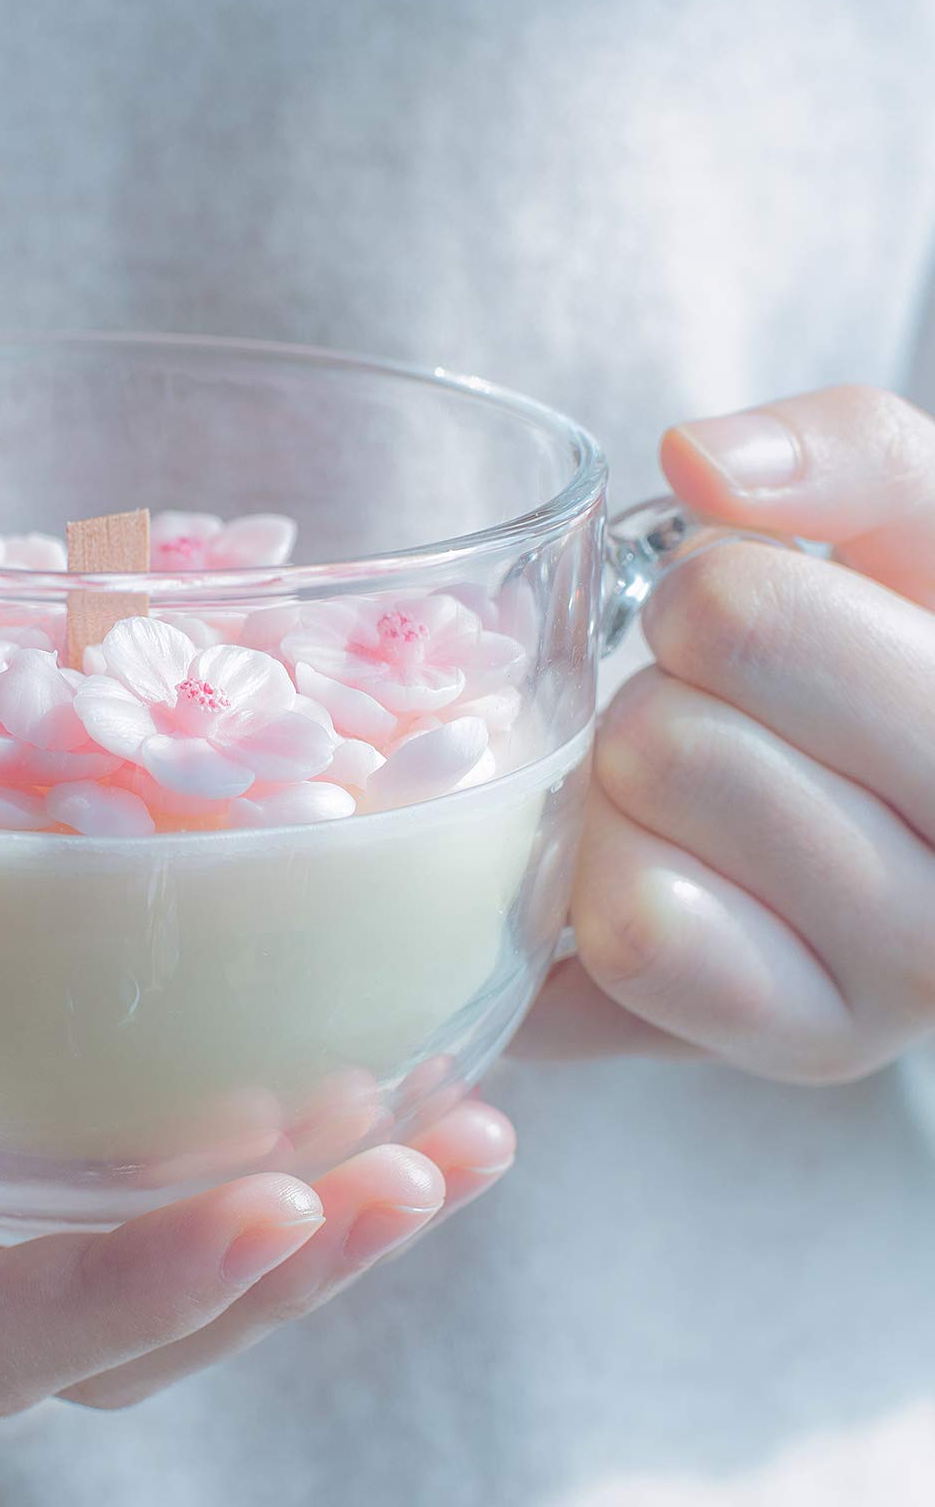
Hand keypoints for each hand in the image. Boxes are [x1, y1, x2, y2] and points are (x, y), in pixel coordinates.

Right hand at [0, 656, 515, 1411]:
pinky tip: (383, 1060)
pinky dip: (275, 1127)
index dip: (129, 1296)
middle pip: (106, 1326)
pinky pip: (146, 1149)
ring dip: (316, 1223)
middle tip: (427, 1169)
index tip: (277, 1204)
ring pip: (152, 1258)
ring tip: (459, 1141)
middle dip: (279, 1272)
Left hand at [517, 384, 934, 1080]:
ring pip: (631, 850)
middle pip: (664, 742)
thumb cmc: (894, 647)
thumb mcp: (909, 520)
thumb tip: (701, 460)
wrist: (900, 808)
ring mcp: (898, 994)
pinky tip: (650, 871)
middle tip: (715, 718)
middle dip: (655, 704)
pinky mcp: (799, 1050)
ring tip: (691, 802)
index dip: (702, 600)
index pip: (732, 619)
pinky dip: (602, 900)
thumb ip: (841, 456)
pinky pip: (632, 948)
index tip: (750, 626)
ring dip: (620, 804)